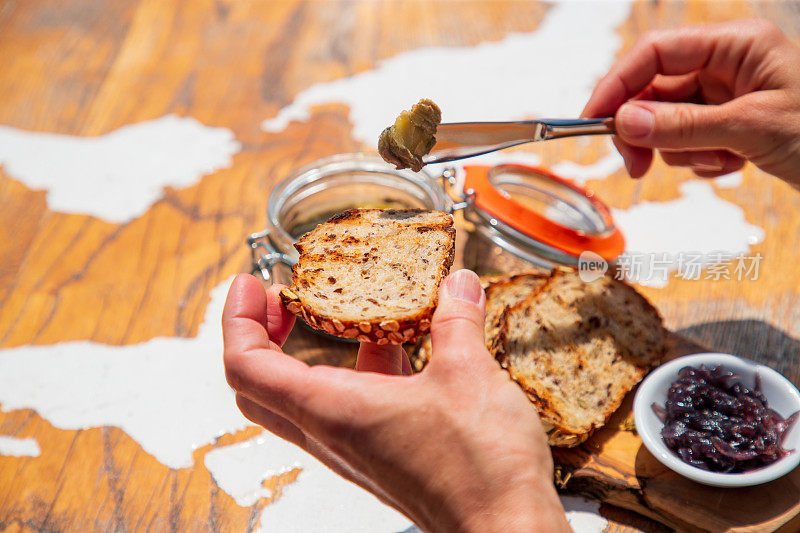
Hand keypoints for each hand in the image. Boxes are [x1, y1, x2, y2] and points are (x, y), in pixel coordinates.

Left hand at [222, 270, 569, 532]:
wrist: (506, 529)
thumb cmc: (479, 468)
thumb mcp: (468, 374)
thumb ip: (456, 321)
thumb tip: (457, 284)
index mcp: (333, 410)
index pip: (246, 366)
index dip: (237, 318)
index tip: (252, 284)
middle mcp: (331, 433)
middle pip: (259, 385)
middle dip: (260, 334)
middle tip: (283, 299)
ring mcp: (354, 445)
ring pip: (305, 394)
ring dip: (314, 348)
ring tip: (344, 307)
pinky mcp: (380, 452)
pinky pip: (349, 403)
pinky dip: (359, 366)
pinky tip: (399, 342)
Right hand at [583, 19, 799, 185]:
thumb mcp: (750, 128)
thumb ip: (683, 126)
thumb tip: (625, 122)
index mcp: (734, 45)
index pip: (654, 53)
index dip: (617, 85)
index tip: (594, 119)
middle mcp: (725, 65)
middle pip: (653, 92)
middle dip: (645, 130)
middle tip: (637, 165)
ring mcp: (725, 95)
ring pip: (666, 122)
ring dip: (681, 151)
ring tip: (721, 161)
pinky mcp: (727, 123)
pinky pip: (687, 141)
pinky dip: (701, 160)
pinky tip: (733, 164)